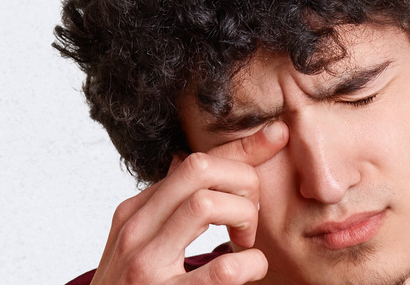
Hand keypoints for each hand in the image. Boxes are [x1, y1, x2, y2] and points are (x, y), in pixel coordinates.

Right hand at [90, 122, 287, 284]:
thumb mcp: (139, 242)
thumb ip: (164, 207)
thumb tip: (185, 161)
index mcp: (134, 212)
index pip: (193, 162)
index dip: (242, 150)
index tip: (276, 139)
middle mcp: (135, 231)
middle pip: (199, 168)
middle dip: (242, 179)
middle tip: (249, 214)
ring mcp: (147, 265)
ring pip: (206, 203)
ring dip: (243, 216)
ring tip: (244, 241)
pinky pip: (224, 270)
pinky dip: (251, 264)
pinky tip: (251, 268)